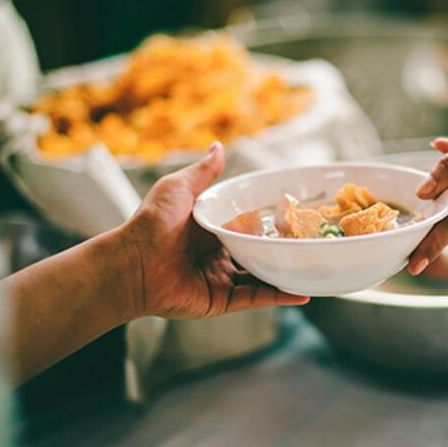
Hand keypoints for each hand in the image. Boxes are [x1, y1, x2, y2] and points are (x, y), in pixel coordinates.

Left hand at [123, 142, 308, 317]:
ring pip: (262, 276)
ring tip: (315, 266)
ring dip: (287, 273)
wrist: (133, 263)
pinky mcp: (221, 300)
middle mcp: (218, 256)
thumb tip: (219, 146)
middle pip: (258, 252)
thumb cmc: (151, 223)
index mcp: (210, 230)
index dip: (268, 221)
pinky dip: (279, 296)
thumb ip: (203, 172)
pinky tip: (303, 293)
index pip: (246, 226)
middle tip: (312, 240)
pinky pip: (255, 298)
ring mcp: (221, 280)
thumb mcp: (179, 189)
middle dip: (283, 248)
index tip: (293, 214)